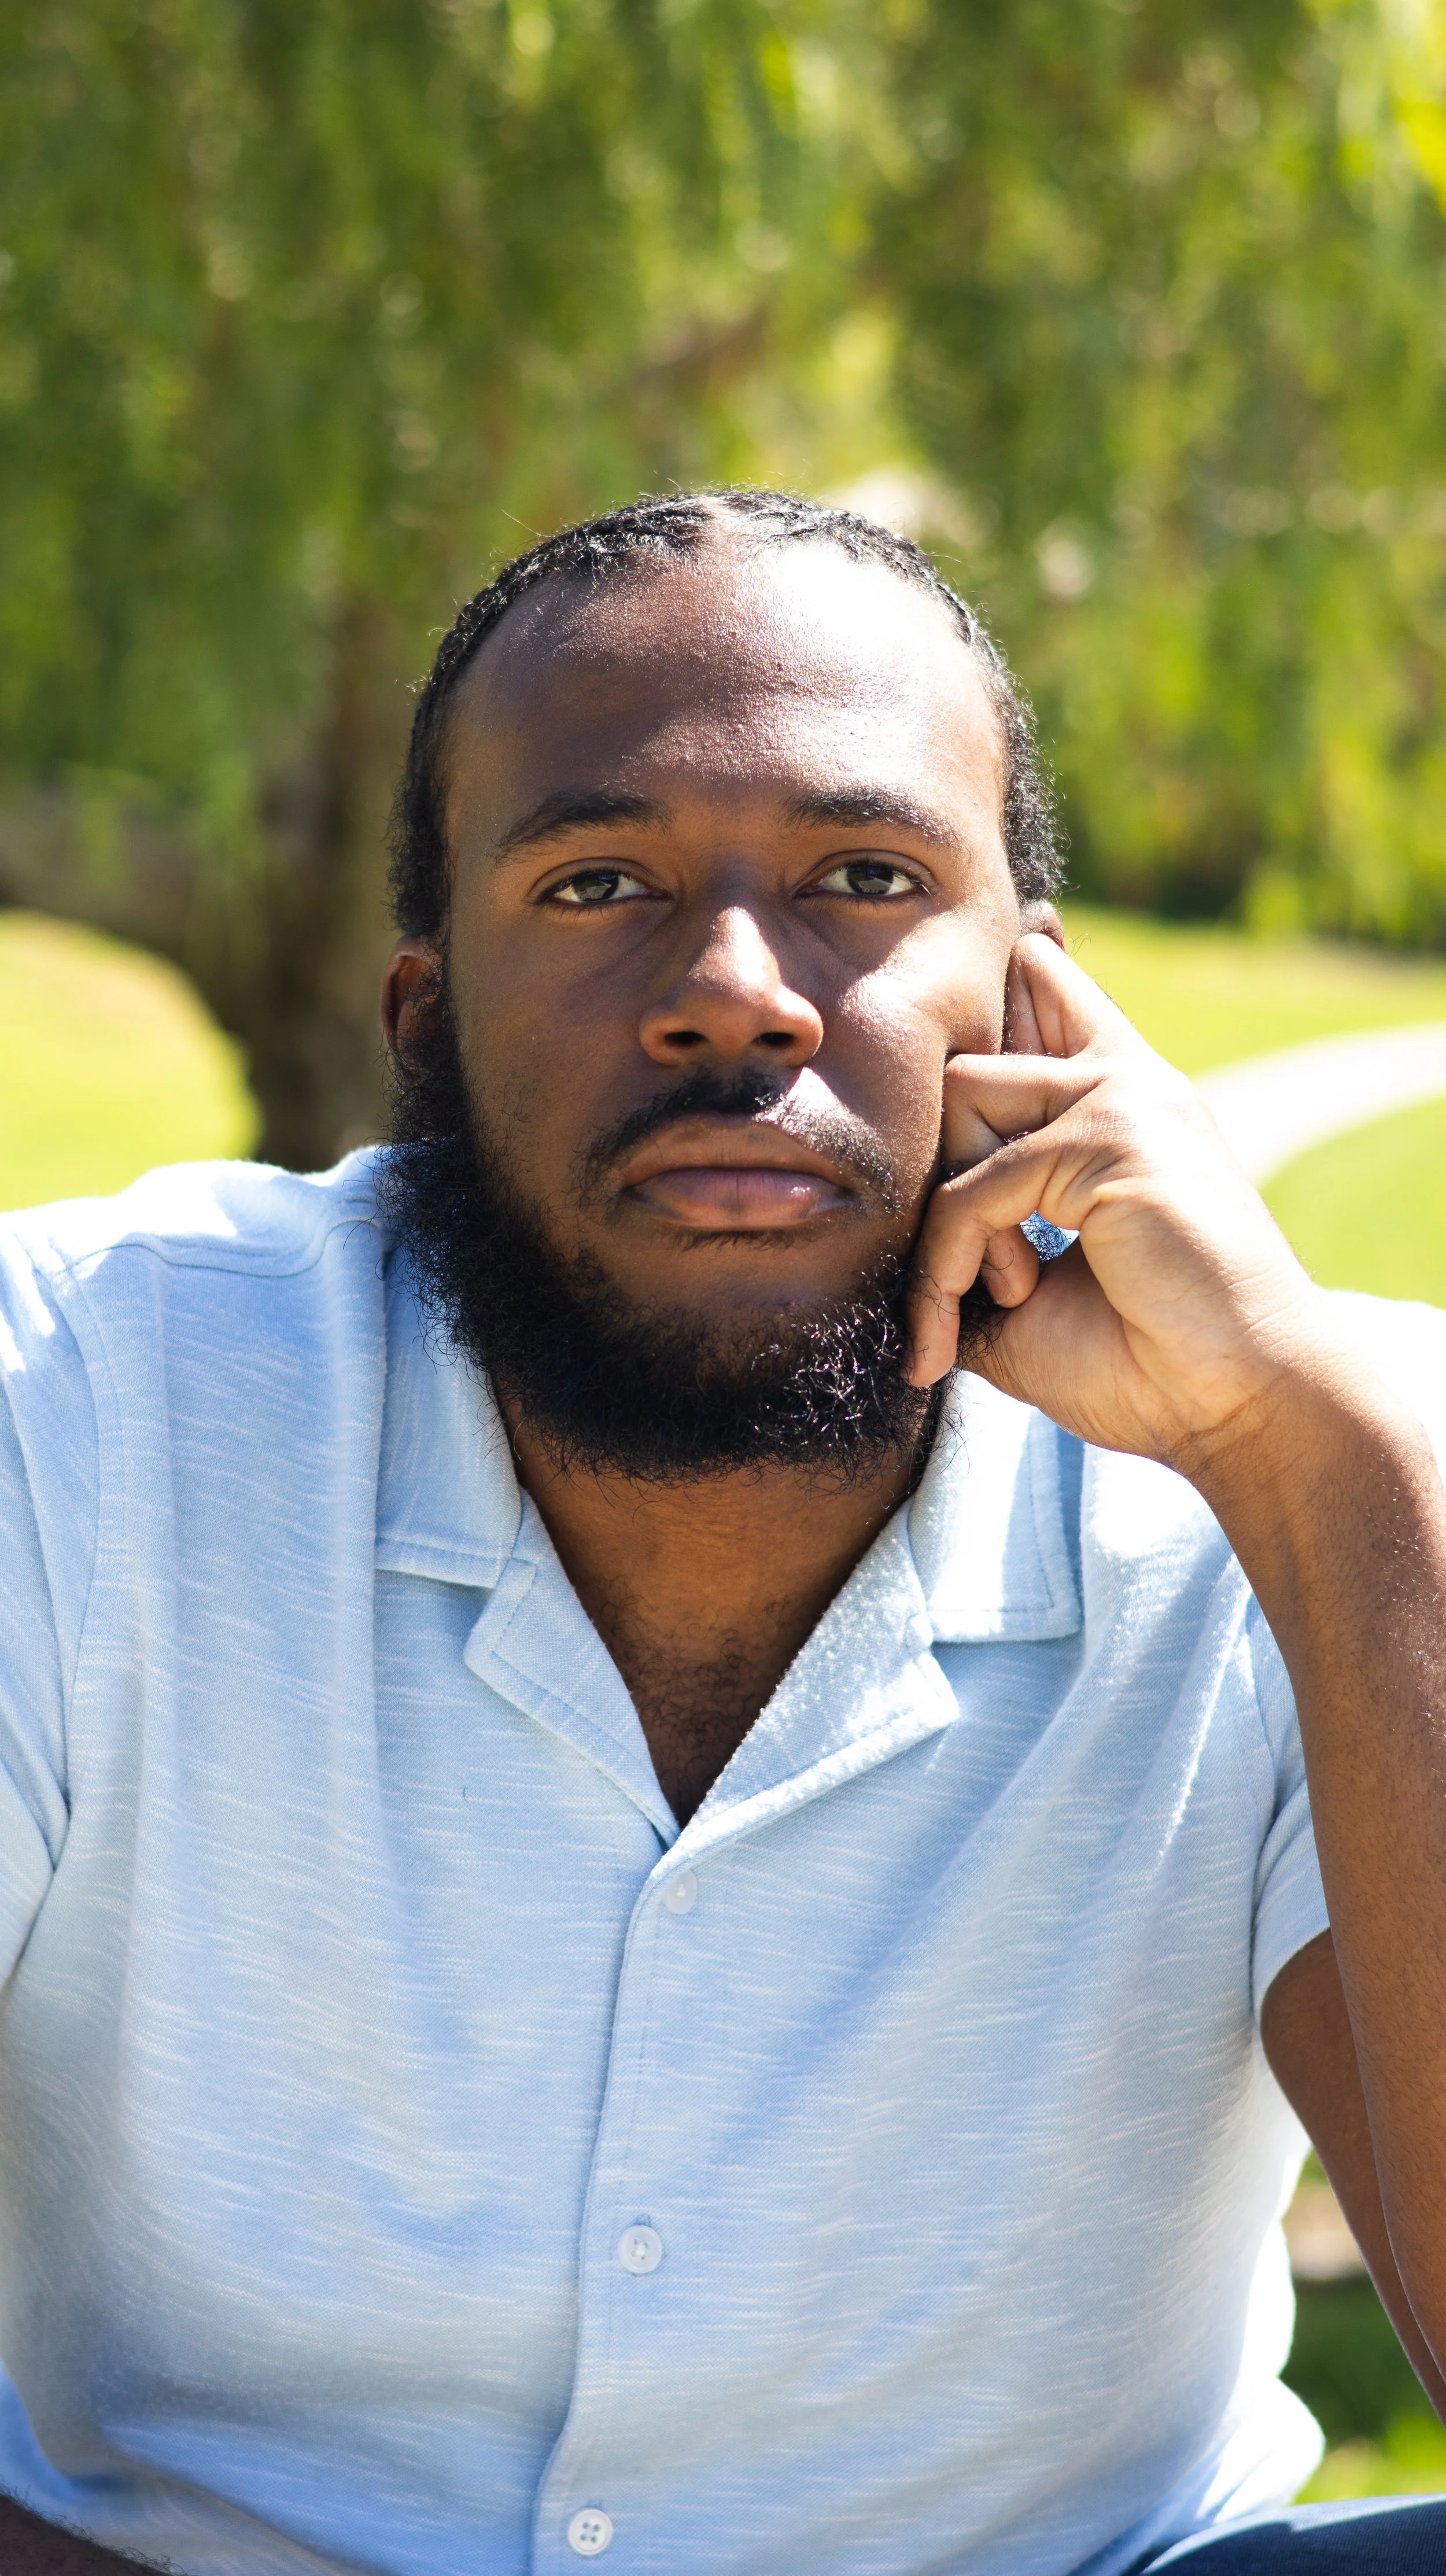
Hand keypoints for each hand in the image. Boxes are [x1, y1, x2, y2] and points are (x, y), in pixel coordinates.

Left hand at [905, 933, 1332, 1472]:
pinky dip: (954, 1263)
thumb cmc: (1149, 1362)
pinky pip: (973, 1187)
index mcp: (1123, 1101)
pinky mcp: (1112, 1137)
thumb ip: (972, 1246)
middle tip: (989, 1276)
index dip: (991, 1026)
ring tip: (1009, 1290)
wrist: (1241, 1403)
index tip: (964, 1134)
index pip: (1046, 992)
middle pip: (967, 1064)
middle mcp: (1126, 1079)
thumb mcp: (1033, 1298)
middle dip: (942, 1170)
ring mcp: (1123, 1098)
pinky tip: (1009, 1306)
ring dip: (950, 1216)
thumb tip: (885, 1248)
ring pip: (960, 1101)